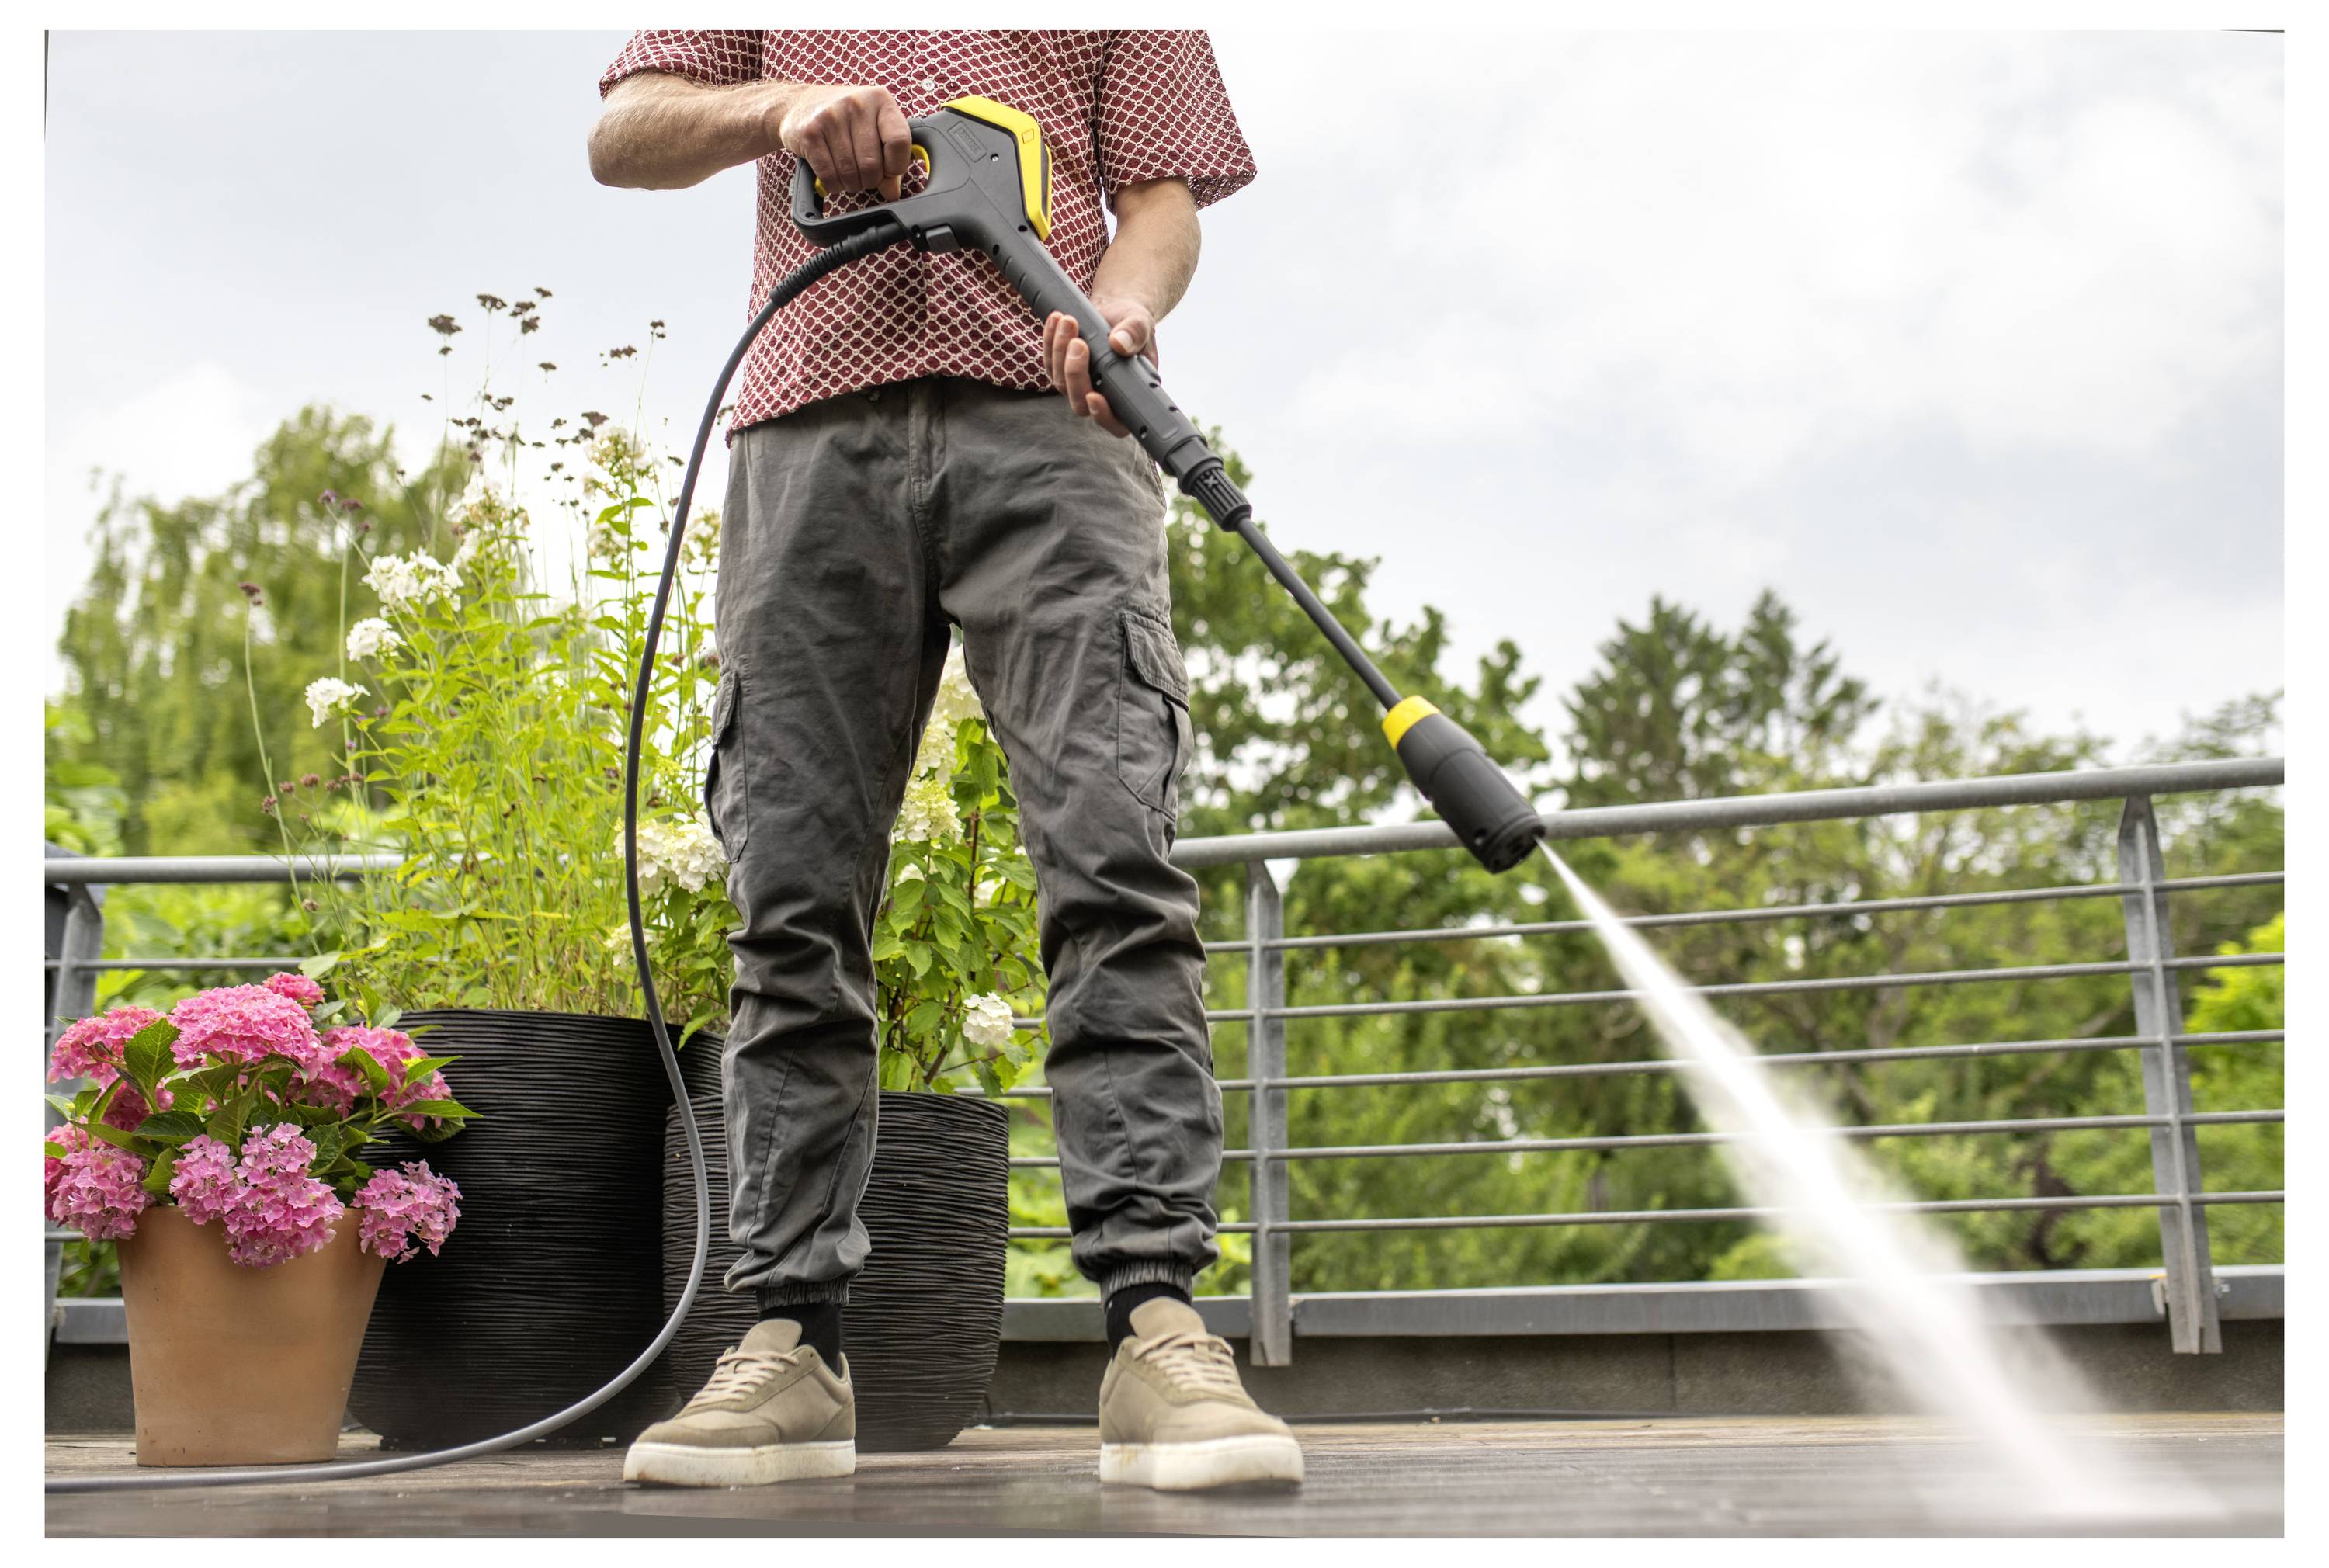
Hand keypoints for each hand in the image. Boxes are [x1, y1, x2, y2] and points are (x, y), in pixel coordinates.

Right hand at [775, 84, 911, 201]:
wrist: (799, 104)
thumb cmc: (844, 119)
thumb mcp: (872, 128)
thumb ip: (888, 157)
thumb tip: (892, 191)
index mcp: (880, 100)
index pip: (899, 141)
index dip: (896, 166)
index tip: (888, 170)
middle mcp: (856, 104)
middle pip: (872, 164)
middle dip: (870, 180)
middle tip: (863, 176)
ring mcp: (831, 117)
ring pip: (850, 173)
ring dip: (851, 184)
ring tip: (848, 175)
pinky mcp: (810, 133)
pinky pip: (829, 175)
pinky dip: (834, 185)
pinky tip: (833, 177)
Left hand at [1041, 299, 1157, 439]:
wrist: (1116, 310)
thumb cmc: (1133, 323)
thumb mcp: (1142, 324)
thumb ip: (1135, 334)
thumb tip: (1119, 344)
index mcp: (1128, 394)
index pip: (1116, 422)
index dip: (1103, 415)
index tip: (1094, 396)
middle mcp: (1103, 396)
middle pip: (1081, 403)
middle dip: (1075, 373)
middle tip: (1079, 343)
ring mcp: (1080, 385)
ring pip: (1061, 383)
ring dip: (1060, 352)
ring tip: (1068, 322)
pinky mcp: (1063, 371)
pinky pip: (1050, 364)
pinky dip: (1050, 342)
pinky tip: (1056, 321)